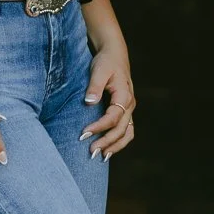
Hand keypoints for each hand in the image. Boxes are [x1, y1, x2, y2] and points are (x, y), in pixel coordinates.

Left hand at [80, 42, 135, 160]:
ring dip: (115, 146)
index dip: (99, 127)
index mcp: (124, 94)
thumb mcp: (99, 70)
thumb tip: (89, 101)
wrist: (114, 55)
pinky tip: (108, 150)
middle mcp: (130, 104)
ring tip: (101, 157)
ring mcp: (129, 109)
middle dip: (106, 142)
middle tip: (90, 151)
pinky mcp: (125, 112)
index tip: (84, 134)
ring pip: (127, 133)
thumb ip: (95, 86)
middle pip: (121, 129)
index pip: (113, 117)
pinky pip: (126, 131)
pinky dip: (119, 142)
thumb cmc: (106, 62)